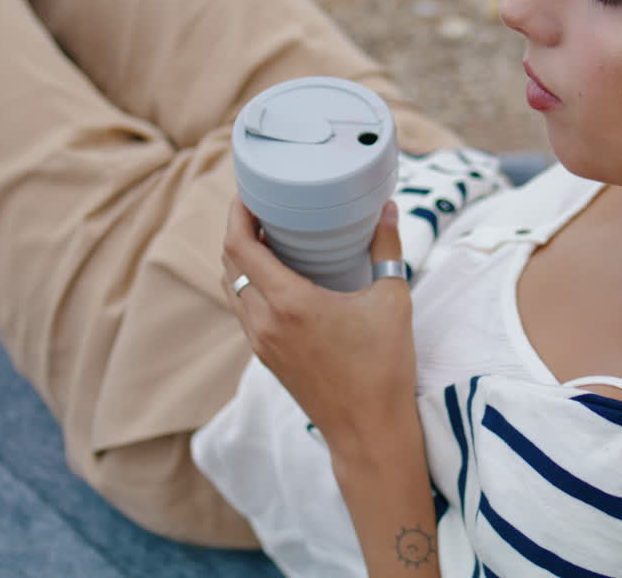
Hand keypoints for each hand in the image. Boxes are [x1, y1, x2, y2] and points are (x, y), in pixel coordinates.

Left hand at [221, 199, 418, 458]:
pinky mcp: (267, 358)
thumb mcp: (392, 301)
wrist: (369, 432)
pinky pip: (243, 310)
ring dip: (239, 258)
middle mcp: (265, 322)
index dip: (236, 213)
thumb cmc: (385, 367)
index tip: (250, 190)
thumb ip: (386, 248)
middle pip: (229, 263)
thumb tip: (387, 206)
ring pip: (231, 288)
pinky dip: (248, 284)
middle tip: (260, 205)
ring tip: (264, 234)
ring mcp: (261, 343)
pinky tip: (274, 274)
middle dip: (237, 229)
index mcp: (289, 303)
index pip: (239, 246)